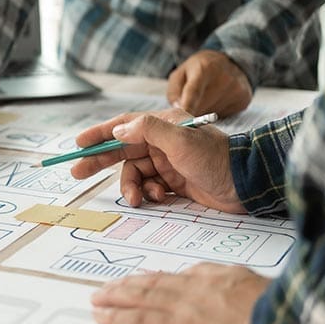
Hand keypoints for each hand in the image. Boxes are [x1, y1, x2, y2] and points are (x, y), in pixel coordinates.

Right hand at [70, 110, 244, 212]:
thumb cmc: (216, 159)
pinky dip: (149, 194)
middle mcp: (163, 142)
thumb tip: (118, 131)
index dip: (98, 134)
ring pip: (135, 174)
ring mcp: (168, 163)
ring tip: (137, 198)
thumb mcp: (181, 140)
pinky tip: (159, 198)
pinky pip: (149, 188)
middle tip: (78, 173)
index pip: (123, 126)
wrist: (247, 185)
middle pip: (122, 150)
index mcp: (163, 125)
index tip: (78, 143)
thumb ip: (147, 130)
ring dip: (132, 186)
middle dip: (100, 162)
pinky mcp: (175, 183)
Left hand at [167, 50, 252, 117]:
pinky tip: (218, 99)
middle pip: (201, 107)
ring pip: (211, 114)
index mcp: (204, 68)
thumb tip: (180, 109)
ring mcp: (236, 90)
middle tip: (189, 102)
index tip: (181, 120)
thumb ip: (174, 92)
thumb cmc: (199, 69)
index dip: (187, 106)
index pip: (194, 91)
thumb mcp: (181, 73)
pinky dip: (216, 111)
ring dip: (204, 111)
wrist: (231, 61)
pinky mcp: (244, 99)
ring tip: (207, 96)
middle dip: (191, 110)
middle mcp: (224, 78)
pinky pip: (224, 115)